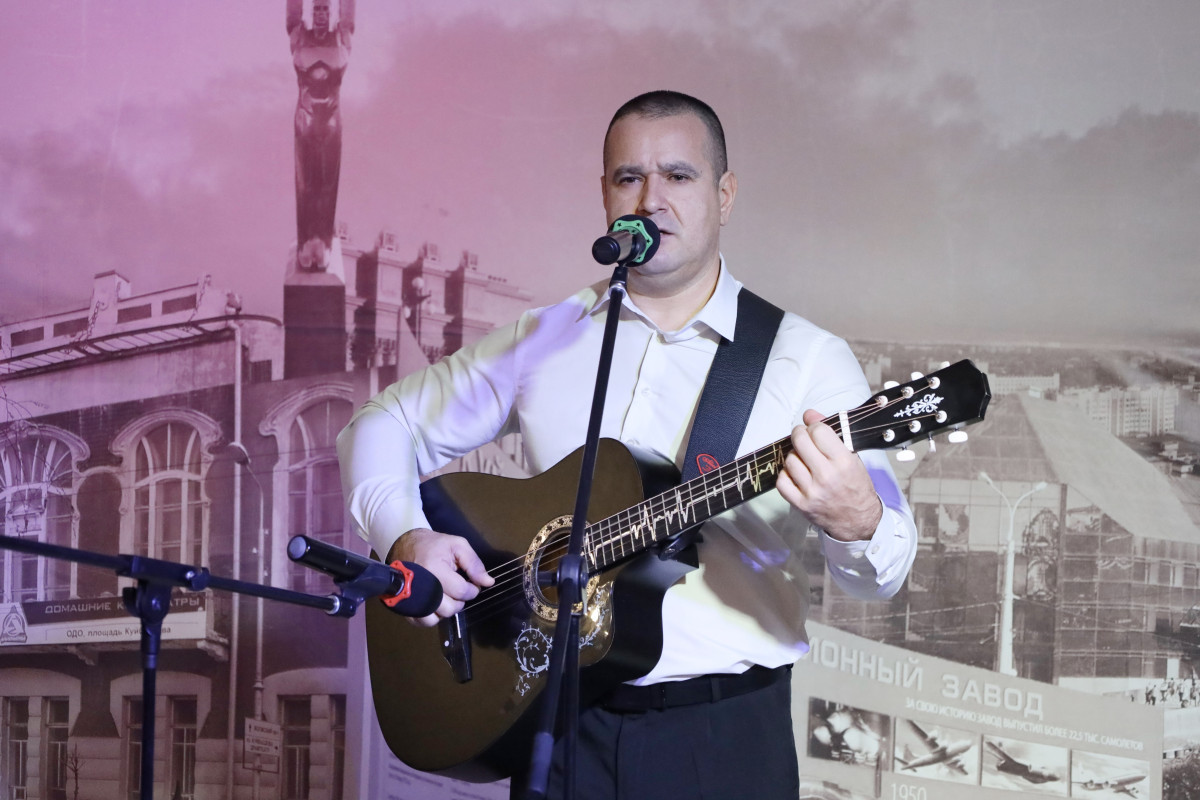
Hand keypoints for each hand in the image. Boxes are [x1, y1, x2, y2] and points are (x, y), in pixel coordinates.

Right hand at [386, 528, 494, 627]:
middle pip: (450, 608)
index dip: (472, 589)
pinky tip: (436, 603)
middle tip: (457, 588)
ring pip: (437, 618)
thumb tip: (488, 582)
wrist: (405, 546)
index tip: (470, 582)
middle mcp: (421, 586)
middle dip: (459, 600)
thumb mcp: (457, 545)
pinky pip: (423, 622)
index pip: (461, 591)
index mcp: (434, 568)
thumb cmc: (433, 545)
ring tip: (446, 596)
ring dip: (446, 610)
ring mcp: (411, 598)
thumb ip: (474, 563)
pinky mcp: (405, 607)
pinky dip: (433, 616)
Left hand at [776, 409, 882, 541]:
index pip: (818, 431)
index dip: (814, 426)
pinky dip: (786, 474)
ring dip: (794, 455)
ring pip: (789, 460)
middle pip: (800, 441)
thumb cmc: (855, 486)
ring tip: (804, 459)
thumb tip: (809, 414)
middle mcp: (827, 476)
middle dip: (799, 434)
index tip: (815, 430)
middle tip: (803, 437)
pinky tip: (796, 474)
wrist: (858, 520)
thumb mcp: (851, 456)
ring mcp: (812, 491)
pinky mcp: (800, 504)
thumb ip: (831, 433)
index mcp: (843, 462)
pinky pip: (782, 481)